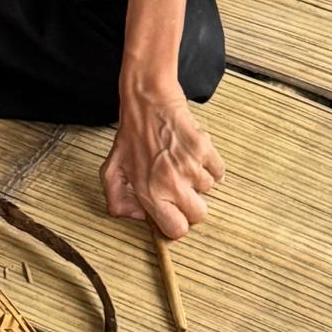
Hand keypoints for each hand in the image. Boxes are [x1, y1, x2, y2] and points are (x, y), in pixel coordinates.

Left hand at [101, 82, 223, 239]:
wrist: (147, 101)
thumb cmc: (131, 135)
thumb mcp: (112, 169)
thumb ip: (116, 200)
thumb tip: (138, 216)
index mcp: (149, 193)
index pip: (177, 230)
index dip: (177, 223)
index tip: (174, 213)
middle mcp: (171, 184)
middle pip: (199, 215)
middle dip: (192, 204)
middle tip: (180, 187)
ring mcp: (190, 166)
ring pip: (208, 190)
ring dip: (198, 179)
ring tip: (181, 162)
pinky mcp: (204, 150)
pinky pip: (219, 171)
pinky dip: (210, 165)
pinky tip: (194, 154)